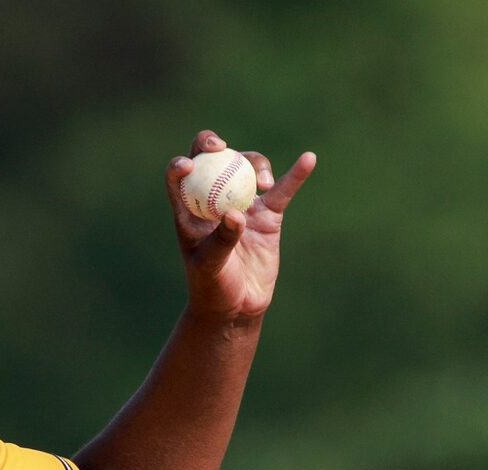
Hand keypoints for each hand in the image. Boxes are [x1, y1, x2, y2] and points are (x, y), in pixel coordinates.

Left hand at [168, 131, 315, 326]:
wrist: (238, 306)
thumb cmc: (213, 288)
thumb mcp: (210, 267)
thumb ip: (221, 241)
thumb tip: (235, 215)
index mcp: (189, 210)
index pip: (178, 178)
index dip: (180, 164)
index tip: (190, 165)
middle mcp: (213, 199)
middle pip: (212, 160)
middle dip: (212, 144)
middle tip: (221, 148)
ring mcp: (242, 203)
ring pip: (246, 168)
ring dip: (255, 165)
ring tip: (264, 185)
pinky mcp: (268, 214)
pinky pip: (283, 190)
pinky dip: (296, 174)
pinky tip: (308, 158)